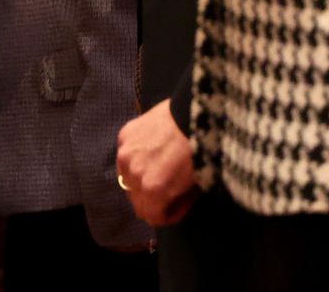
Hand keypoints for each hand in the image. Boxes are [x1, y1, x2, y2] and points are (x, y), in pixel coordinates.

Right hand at [116, 99, 197, 225]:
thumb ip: (178, 200)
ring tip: (159, 168)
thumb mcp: (197, 184)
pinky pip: (126, 156)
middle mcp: (133, 173)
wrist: (195, 111)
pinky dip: (137, 157)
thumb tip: (172, 205)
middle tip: (170, 189)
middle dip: (152, 200)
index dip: (167, 215)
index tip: (179, 206)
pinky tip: (153, 149)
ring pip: (127, 178)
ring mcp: (125, 152)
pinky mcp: (124, 134)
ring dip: (140, 178)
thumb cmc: (204, 150)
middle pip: (136, 200)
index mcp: (153, 189)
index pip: (150, 216)